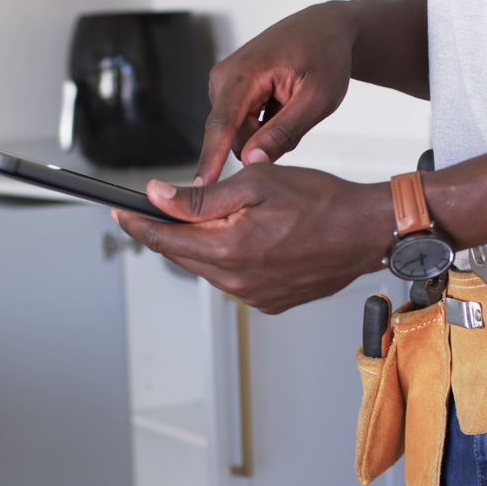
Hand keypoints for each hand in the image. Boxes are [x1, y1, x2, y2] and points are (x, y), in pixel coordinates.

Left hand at [114, 165, 392, 313]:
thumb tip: (158, 198)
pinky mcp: (271, 301)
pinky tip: (248, 238)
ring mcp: (255, 295)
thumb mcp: (255, 184)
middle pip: (184, 256)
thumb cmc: (321, 201)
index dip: (138, 224)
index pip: (166, 239)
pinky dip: (230, 260)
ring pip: (209, 268)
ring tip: (220, 218)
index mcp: (230, 248)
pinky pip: (235, 280)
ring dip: (203, 245)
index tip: (120, 212)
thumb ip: (201, 198)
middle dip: (168, 232)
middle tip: (159, 208)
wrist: (366, 231)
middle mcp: (238, 280)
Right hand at [194, 2, 356, 185]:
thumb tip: (252, 161)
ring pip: (238, 136)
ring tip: (291, 108)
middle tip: (298, 120)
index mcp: (244, 73)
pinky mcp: (229, 94)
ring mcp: (223, 86)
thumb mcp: (318, 98)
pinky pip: (242, 127)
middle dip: (265, 143)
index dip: (212, 160)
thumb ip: (285, 131)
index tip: (201, 189)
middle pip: (233, 137)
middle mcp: (224, 78)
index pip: (222, 125)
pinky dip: (264, 126)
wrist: (323, 30)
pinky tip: (282, 107)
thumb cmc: (325, 56)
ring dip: (267, 135)